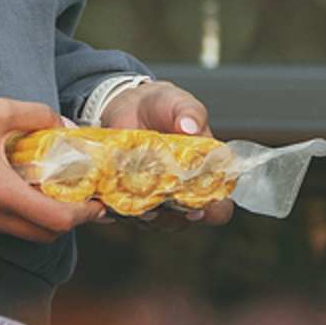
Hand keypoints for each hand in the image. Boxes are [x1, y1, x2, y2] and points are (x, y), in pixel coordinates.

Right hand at [0, 91, 94, 241]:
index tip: (99, 203)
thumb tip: (68, 127)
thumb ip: (40, 117)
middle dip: (69, 220)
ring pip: (20, 232)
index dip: (83, 215)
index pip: (54, 220)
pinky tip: (24, 189)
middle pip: (41, 234)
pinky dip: (19, 214)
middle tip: (84, 198)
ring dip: (43, 218)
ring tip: (57, 191)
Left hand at [96, 79, 231, 221]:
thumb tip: (190, 126)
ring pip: (150, 221)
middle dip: (172, 217)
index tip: (201, 206)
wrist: (128, 105)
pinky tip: (106, 199)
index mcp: (205, 176)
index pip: (219, 205)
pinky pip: (119, 213)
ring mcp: (152, 200)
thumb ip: (190, 112)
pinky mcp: (124, 199)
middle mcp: (180, 195)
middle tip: (160, 204)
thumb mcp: (179, 103)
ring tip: (131, 198)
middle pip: (183, 220)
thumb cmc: (163, 108)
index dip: (214, 210)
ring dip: (141, 214)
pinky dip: (112, 210)